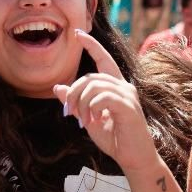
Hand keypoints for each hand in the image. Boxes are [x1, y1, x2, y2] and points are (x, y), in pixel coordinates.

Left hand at [52, 30, 159, 171]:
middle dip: (74, 93)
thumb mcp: (89, 118)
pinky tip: (93, 121)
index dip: (91, 45)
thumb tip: (57, 87)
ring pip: (94, 87)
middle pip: (91, 78)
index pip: (104, 59)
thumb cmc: (115, 139)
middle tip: (67, 113)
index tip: (78, 33)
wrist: (134, 159)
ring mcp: (127, 96)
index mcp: (116, 87)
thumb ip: (75, 102)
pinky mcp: (128, 107)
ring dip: (81, 104)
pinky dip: (92, 109)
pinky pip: (102, 98)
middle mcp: (124, 87)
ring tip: (81, 122)